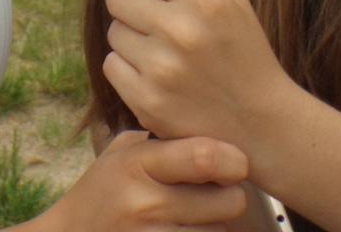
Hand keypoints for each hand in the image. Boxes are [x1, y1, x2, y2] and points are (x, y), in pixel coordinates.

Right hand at [37, 129, 247, 231]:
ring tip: (194, 215)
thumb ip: (163, 138)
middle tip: (217, 191)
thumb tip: (216, 119)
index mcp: (138, 163)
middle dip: (230, 196)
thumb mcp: (122, 153)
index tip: (236, 161)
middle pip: (228, 201)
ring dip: (216, 224)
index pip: (205, 155)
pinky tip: (184, 229)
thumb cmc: (104, 190)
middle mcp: (145, 203)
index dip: (233, 159)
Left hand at [102, 0, 297, 158]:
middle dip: (135, 3)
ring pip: (114, 31)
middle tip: (161, 21)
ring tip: (165, 52)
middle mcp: (180, 31)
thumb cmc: (243, 50)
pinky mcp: (146, 102)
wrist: (260, 122)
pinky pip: (112, 65)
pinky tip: (157, 76)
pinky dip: (129, 69)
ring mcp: (161, 69)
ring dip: (133, 38)